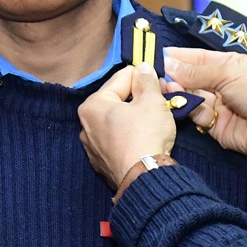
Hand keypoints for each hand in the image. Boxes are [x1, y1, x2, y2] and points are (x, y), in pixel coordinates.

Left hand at [77, 65, 178, 186]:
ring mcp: (92, 147)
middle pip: (118, 100)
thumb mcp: (152, 101)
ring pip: (118, 121)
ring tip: (155, 121)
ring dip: (135, 117)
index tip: (161, 83)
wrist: (144, 178)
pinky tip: (145, 140)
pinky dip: (130, 136)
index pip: (122, 78)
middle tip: (161, 101)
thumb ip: (146, 80)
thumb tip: (142, 68)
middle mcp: (86, 124)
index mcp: (93, 104)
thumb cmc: (146, 135)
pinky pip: (117, 141)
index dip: (144, 77)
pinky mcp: (102, 163)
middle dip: (139, 98)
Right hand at [166, 49, 246, 166]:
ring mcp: (219, 106)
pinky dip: (189, 108)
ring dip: (179, 91)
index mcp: (230, 65)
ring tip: (165, 86)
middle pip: (191, 78)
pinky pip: (196, 115)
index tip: (155, 54)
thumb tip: (168, 64)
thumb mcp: (230, 73)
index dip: (178, 57)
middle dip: (174, 75)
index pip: (198, 59)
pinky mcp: (215, 127)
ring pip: (191, 96)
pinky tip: (181, 102)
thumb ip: (197, 71)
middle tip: (154, 73)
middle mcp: (223, 84)